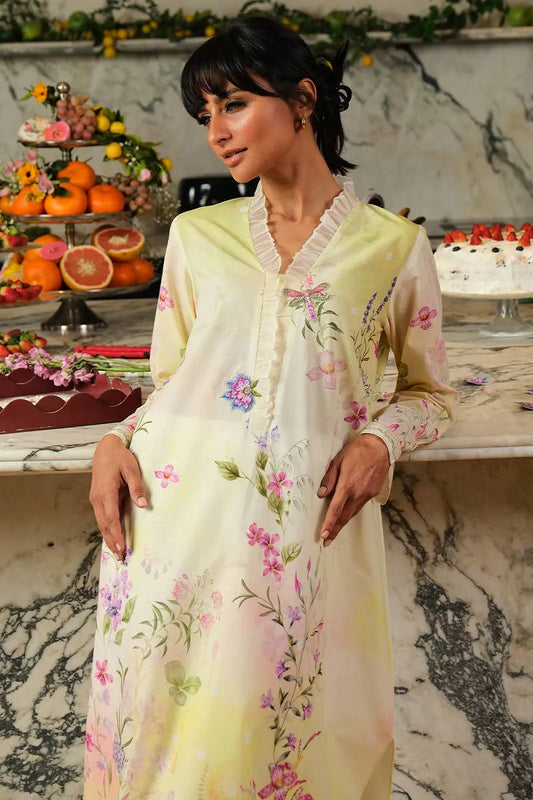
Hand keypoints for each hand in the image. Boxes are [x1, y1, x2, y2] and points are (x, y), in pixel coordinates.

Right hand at [89, 433, 146, 558]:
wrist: (105, 448)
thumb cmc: (119, 457)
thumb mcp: (132, 469)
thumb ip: (137, 487)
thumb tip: (143, 504)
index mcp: (105, 492)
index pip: (111, 518)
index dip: (116, 534)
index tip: (121, 547)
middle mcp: (97, 498)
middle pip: (104, 524)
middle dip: (111, 541)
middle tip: (120, 557)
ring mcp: (95, 499)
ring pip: (101, 522)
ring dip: (108, 537)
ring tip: (116, 552)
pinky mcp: (97, 498)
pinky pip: (101, 516)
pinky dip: (106, 528)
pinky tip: (112, 536)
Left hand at [317, 434, 389, 545]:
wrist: (380, 446)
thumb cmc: (357, 450)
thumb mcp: (338, 461)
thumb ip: (329, 479)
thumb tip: (321, 494)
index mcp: (347, 485)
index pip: (336, 509)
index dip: (329, 523)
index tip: (324, 534)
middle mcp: (358, 493)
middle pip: (345, 516)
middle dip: (335, 529)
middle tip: (327, 540)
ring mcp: (367, 494)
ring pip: (353, 512)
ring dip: (343, 522)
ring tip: (335, 531)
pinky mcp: (374, 492)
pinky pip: (360, 505)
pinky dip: (352, 511)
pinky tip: (347, 513)